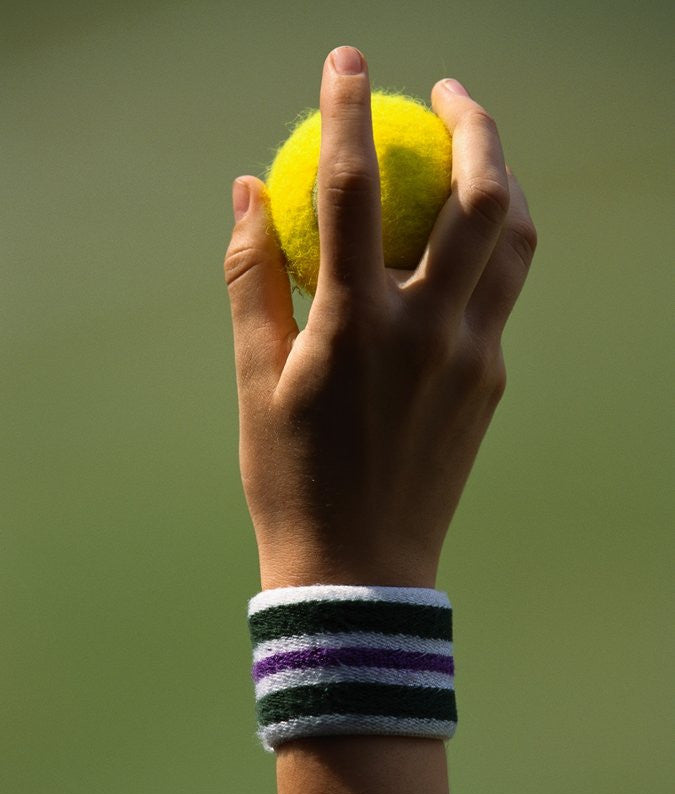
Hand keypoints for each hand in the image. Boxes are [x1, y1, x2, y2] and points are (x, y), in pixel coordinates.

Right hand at [225, 46, 536, 589]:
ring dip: (503, 181)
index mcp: (356, 325)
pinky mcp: (491, 382)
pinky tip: (455, 252)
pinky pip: (499, 296)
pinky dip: (486, 252)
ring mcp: (472, 356)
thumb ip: (253, 278)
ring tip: (474, 158)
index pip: (354, 188)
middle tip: (445, 94)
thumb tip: (249, 191)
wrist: (360, 567)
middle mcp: (428, 329)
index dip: (349, 109)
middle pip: (482, 195)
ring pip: (515, 242)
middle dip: (473, 123)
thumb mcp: (256, 381)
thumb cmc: (293, 479)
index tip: (345, 62)